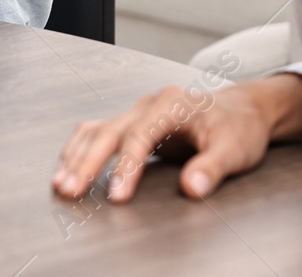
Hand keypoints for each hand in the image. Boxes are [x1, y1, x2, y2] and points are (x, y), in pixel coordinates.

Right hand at [51, 73, 301, 202]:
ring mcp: (137, 112)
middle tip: (69, 190)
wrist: (241, 110)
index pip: (139, 136)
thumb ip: (212, 168)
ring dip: (76, 156)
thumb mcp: (235, 150)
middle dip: (86, 163)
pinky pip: (98, 132)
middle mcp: (148, 104)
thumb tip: (191, 189)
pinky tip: (68, 166)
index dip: (125, 168)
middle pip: (108, 132)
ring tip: (61, 183)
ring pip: (96, 130)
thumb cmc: (238, 128)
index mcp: (170, 104)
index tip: (116, 196)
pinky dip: (80, 148)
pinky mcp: (133, 123)